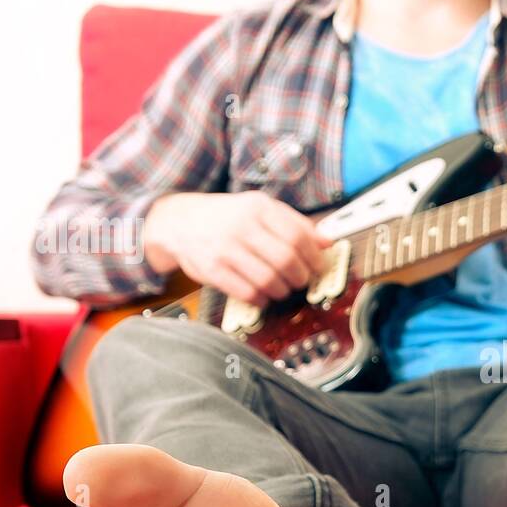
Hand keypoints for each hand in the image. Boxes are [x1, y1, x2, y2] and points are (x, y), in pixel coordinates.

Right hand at [142, 191, 329, 304]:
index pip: (298, 235)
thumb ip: (294, 223)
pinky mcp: (212, 270)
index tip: (318, 266)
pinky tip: (263, 295)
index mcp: (258, 207)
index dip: (314, 256)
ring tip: (282, 287)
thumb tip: (327, 241)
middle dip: (301, 276)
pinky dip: (261, 299)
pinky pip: (247, 293)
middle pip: (287, 260)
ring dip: (282, 290)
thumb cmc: (226, 217)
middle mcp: (241, 226)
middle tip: (301, 280)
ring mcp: (225, 248)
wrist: (178, 221)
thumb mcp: (260, 208)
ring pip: (269, 279)